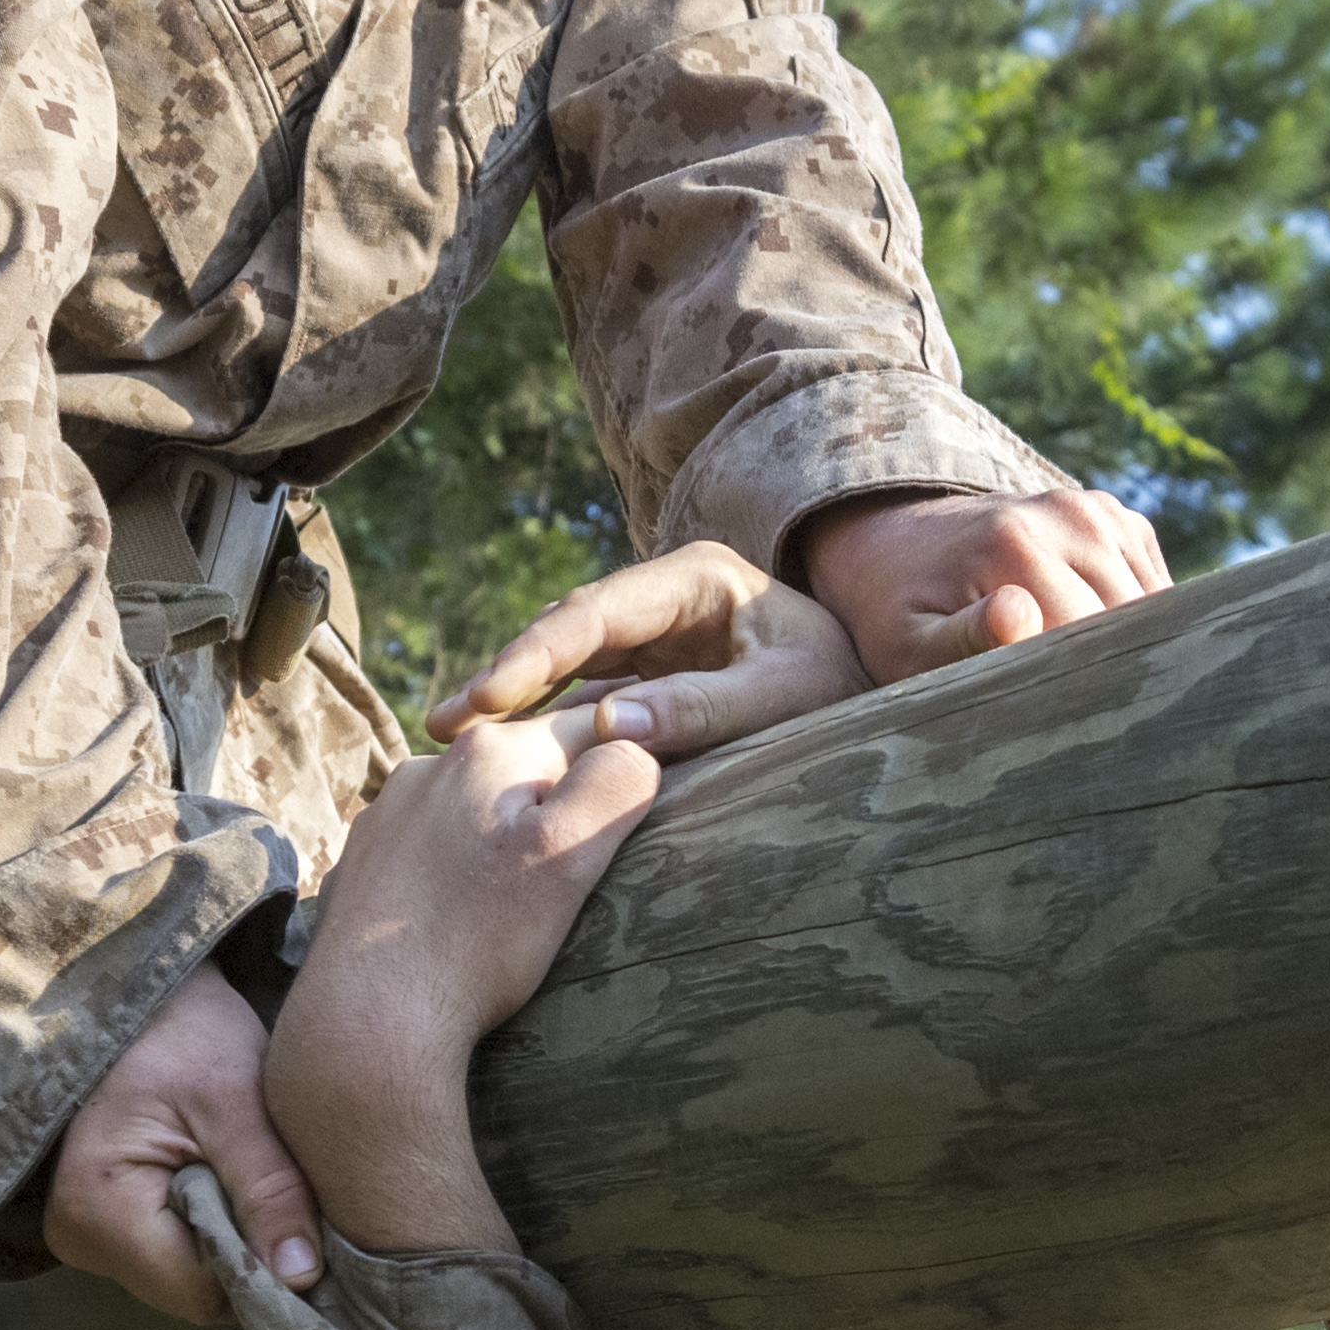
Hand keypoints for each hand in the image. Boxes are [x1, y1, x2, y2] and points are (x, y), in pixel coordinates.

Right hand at [43, 961, 315, 1320]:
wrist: (147, 995)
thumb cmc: (187, 1032)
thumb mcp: (236, 1102)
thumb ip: (270, 1190)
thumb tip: (303, 1277)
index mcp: (96, 1210)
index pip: (200, 1291)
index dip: (264, 1272)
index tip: (313, 1233)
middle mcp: (77, 1238)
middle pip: (195, 1292)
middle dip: (253, 1257)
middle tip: (295, 1201)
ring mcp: (86, 1235)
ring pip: (191, 1279)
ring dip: (239, 1244)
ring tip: (261, 1183)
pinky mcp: (106, 1226)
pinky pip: (179, 1255)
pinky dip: (220, 1231)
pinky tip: (237, 1188)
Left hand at [273, 713, 664, 1261]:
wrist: (368, 1019)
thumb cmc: (478, 942)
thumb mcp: (569, 859)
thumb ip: (615, 784)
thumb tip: (634, 747)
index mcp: (488, 752)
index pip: (584, 728)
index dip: (620, 764)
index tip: (629, 816)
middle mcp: (427, 767)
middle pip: (521, 767)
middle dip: (553, 805)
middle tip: (571, 873)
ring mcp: (384, 815)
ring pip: (469, 806)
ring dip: (498, 837)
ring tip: (511, 901)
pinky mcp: (359, 863)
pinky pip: (425, 849)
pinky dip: (449, 871)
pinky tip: (456, 918)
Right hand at [446, 539, 858, 758]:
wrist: (882, 704)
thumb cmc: (845, 693)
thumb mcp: (783, 701)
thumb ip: (703, 709)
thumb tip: (606, 723)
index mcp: (695, 577)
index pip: (596, 612)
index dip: (536, 655)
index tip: (489, 697)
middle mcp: (665, 597)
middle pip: (568, 631)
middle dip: (507, 675)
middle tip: (448, 722)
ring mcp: (656, 635)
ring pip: (568, 662)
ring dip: (513, 698)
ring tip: (449, 735)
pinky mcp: (653, 675)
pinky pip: (586, 693)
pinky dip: (546, 720)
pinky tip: (501, 751)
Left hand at [803, 484, 1166, 683]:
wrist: (898, 539)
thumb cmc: (899, 611)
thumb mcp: (908, 641)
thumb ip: (960, 641)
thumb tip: (1017, 616)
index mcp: (1017, 545)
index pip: (1092, 642)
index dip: (1079, 693)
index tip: (1049, 721)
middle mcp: (1071, 516)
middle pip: (1130, 625)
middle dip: (1105, 674)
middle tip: (1062, 707)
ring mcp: (1099, 512)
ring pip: (1153, 611)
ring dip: (1123, 650)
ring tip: (1068, 672)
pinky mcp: (1118, 519)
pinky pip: (1155, 589)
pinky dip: (1133, 623)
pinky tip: (1082, 636)